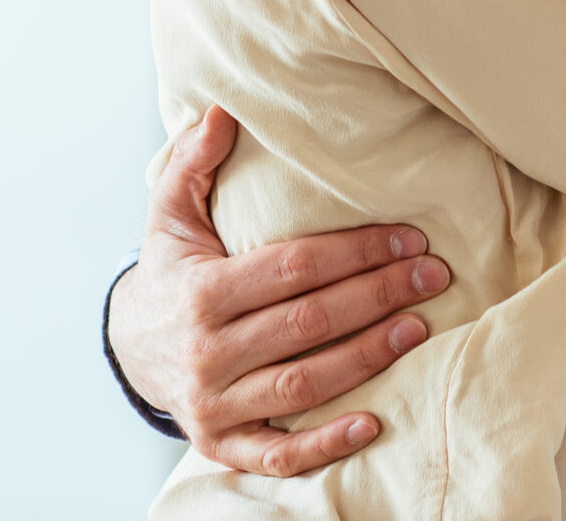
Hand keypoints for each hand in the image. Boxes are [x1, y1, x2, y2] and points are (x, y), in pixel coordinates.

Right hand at [106, 107, 452, 475]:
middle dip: (378, 296)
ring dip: (367, 358)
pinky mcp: (223, 445)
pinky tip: (373, 422)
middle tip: (434, 275)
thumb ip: (193, 160)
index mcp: (201, 292)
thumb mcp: (168, 212)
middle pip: (309, 324)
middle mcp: (207, 353)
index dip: (356, 252)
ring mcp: (215, 405)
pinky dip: (325, 444)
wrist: (130, 347)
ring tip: (419, 328)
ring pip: (304, 385)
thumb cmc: (169, 271)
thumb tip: (222, 111)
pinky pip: (279, 453)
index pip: (294, 268)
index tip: (409, 237)